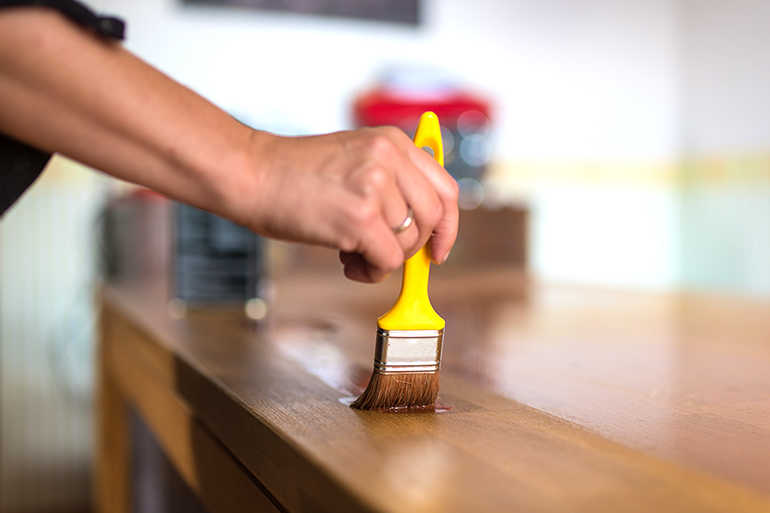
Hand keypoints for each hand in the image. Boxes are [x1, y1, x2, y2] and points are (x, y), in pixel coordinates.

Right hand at [239, 127, 458, 281]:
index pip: (446, 189)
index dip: (448, 225)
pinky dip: (370, 271)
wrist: (251, 174)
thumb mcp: (354, 159)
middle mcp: (389, 159)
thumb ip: (391, 183)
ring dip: (383, 258)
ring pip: (409, 243)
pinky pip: (388, 260)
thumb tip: (422, 230)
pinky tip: (346, 261)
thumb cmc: (294, 174)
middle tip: (384, 254)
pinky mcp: (360, 216)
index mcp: (393, 142)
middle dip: (414, 247)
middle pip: (433, 218)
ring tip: (351, 251)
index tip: (438, 249)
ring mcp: (376, 186)